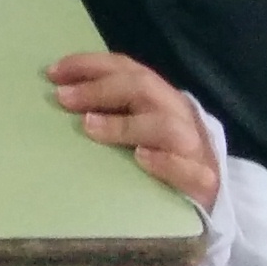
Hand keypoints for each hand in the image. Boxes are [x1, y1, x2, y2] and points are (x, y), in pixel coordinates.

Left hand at [48, 53, 222, 207]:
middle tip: (63, 98)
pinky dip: (166, 163)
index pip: (128, 69)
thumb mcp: (140, 127)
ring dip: (125, 124)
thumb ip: (113, 109)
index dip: (90, 65)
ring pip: (168, 126)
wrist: (213, 200)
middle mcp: (181, 117)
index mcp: (162, 98)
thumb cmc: (164, 157)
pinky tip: (142, 159)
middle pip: (145, 89)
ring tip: (90, 126)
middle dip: (100, 89)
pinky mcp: (205, 184)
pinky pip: (192, 171)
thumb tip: (61, 96)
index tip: (53, 73)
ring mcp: (196, 150)